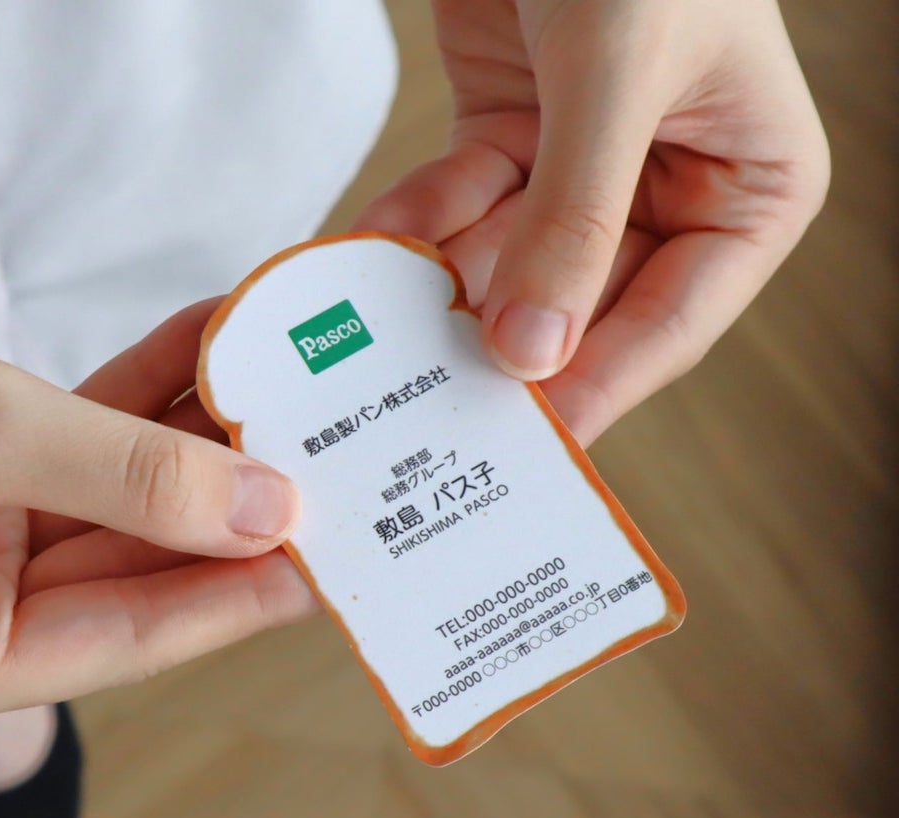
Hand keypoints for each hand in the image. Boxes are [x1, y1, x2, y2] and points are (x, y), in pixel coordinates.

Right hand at [0, 191, 314, 739]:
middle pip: (124, 578)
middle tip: (327, 466)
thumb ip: (136, 476)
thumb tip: (268, 511)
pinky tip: (201, 358)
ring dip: (185, 447)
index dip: (236, 595)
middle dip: (221, 510)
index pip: (122, 641)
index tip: (332, 557)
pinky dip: (131, 410)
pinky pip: (72, 459)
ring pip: (109, 510)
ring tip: (280, 395)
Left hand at [357, 0, 828, 444]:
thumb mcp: (619, 74)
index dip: (596, 386)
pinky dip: (410, 229)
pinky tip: (360, 261)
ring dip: (438, 295)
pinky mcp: (511, 143)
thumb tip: (532, 354)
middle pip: (578, 306)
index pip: (671, 322)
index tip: (528, 449)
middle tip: (428, 410)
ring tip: (376, 344)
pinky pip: (457, 210)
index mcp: (750, 187)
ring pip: (506, 267)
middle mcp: (671, 189)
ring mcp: (584, 172)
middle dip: (500, 344)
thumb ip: (576, 217)